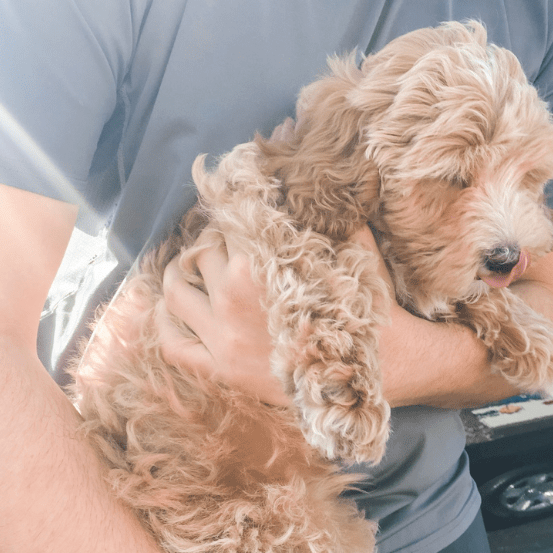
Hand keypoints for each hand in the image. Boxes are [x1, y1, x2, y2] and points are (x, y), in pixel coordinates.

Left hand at [158, 224, 395, 407]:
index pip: (226, 223)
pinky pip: (174, 346)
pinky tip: (172, 308)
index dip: (232, 213)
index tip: (237, 213)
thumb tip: (315, 179)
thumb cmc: (369, 307)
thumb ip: (331, 215)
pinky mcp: (223, 372)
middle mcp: (233, 299)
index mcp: (262, 265)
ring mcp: (223, 340)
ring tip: (195, 268)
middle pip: (198, 253)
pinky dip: (165, 323)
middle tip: (225, 243)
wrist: (388, 368)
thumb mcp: (355, 251)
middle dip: (211, 242)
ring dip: (181, 274)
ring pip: (176, 293)